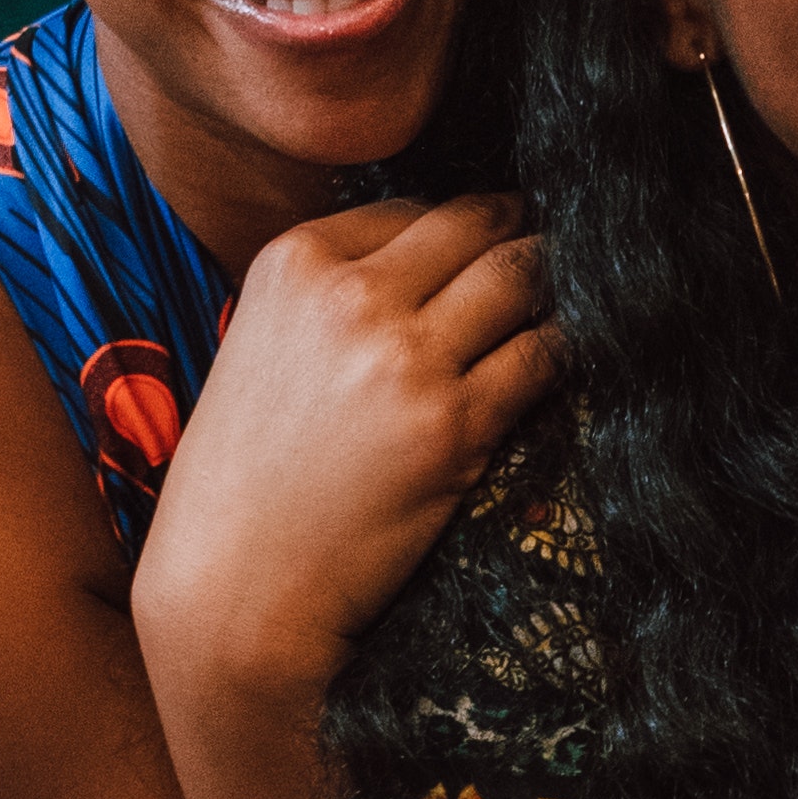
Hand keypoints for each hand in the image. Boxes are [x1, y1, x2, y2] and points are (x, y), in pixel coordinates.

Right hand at [134, 188, 561, 708]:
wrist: (235, 586)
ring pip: (517, 280)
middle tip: (543, 242)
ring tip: (561, 293)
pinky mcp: (454, 426)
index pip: (407, 212)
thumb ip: (324, 296)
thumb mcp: (257, 347)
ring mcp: (407, 359)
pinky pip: (538, 359)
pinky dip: (558, 350)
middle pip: (472, 229)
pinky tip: (559, 357)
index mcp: (293, 262)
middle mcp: (351, 296)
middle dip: (515, 233)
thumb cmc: (243, 478)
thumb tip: (418, 264)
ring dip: (548, 283)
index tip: (481, 235)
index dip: (455, 226)